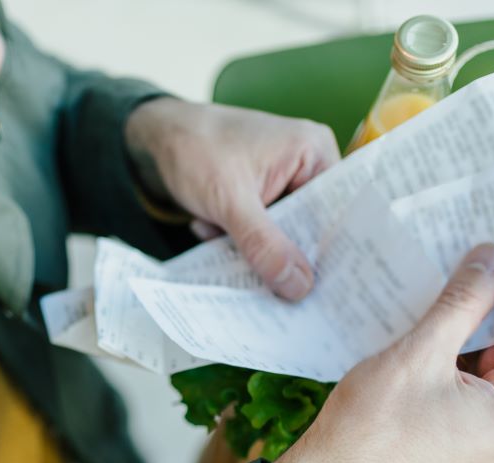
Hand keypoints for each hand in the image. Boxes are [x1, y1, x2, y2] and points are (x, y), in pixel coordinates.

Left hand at [124, 98, 339, 299]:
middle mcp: (307, 167)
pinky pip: (264, 236)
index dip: (335, 251)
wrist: (153, 140)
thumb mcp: (230, 201)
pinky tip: (212, 228)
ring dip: (253, 248)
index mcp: (315, 152)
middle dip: (285, 254)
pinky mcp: (262, 202)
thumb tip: (299, 287)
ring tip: (220, 232)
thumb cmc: (194, 149)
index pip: (340, 211)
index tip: (326, 291)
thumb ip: (263, 243)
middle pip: (314, 229)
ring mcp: (284, 186)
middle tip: (271, 285)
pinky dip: (238, 242)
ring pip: (285, 238)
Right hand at [266, 245, 493, 462]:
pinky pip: (473, 402)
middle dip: (489, 319)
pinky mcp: (463, 457)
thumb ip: (464, 302)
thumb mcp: (419, 352)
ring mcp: (489, 455)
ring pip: (491, 380)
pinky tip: (427, 348)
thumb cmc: (368, 427)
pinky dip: (455, 373)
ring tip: (439, 310)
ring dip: (468, 345)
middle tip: (465, 275)